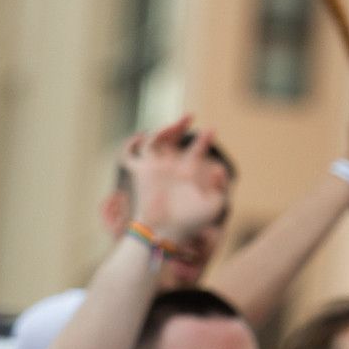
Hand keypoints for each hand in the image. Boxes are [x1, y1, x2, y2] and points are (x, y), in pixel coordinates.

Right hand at [124, 117, 226, 245]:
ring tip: (174, 125)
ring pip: (154, 141)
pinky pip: (129, 155)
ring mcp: (154, 169)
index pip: (196, 151)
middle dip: (180, 126)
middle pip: (172, 140)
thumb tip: (219, 169)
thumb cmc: (190, 223)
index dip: (204, 139)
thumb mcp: (213, 205)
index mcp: (186, 175)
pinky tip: (140, 136)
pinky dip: (130, 144)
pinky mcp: (140, 173)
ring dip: (163, 129)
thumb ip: (219, 187)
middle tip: (190, 116)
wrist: (166, 232)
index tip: (213, 129)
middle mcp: (169, 169)